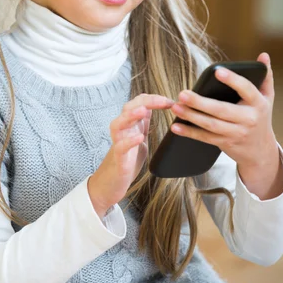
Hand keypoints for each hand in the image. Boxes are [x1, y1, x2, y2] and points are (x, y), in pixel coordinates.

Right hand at [88, 94, 174, 217]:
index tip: (170, 102)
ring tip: (143, 111)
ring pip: (119, 123)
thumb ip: (143, 122)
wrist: (112, 183)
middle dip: (146, 102)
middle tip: (163, 102)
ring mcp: (118, 143)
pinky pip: (120, 146)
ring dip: (131, 115)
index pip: (139, 102)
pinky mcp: (118, 158)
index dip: (154, 99)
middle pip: (128, 108)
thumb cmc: (127, 159)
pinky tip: (139, 138)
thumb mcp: (139, 136)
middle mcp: (122, 130)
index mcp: (130, 124)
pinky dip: (129, 141)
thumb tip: (152, 106)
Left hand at [169, 52, 280, 178]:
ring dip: (192, 116)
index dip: (233, 80)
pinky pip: (205, 138)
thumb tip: (263, 55)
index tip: (217, 71)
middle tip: (183, 94)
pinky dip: (190, 133)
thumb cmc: (260, 116)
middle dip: (201, 103)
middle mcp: (248, 119)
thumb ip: (265, 75)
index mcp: (258, 104)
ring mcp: (236, 133)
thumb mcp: (267, 97)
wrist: (260, 150)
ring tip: (176, 107)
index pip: (247, 90)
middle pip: (222, 110)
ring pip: (211, 125)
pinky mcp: (225, 143)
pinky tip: (176, 126)